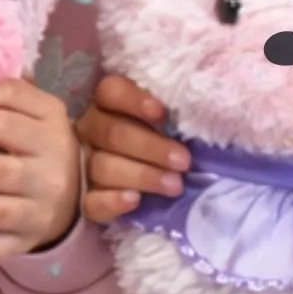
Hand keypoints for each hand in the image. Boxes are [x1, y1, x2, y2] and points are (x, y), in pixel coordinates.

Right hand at [77, 73, 185, 226]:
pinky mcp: (83, 202)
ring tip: (174, 186)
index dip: (132, 99)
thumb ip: (182, 112)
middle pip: (109, 132)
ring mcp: (82, 167)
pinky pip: (89, 201)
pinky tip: (134, 200)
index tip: (162, 113)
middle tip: (183, 161)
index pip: (110, 92)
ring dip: (141, 175)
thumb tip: (210, 97)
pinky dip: (111, 201)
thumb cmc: (169, 149)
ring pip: (101, 166)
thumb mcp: (176, 124)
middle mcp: (90, 133)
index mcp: (109, 108)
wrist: (146, 194)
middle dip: (149, 146)